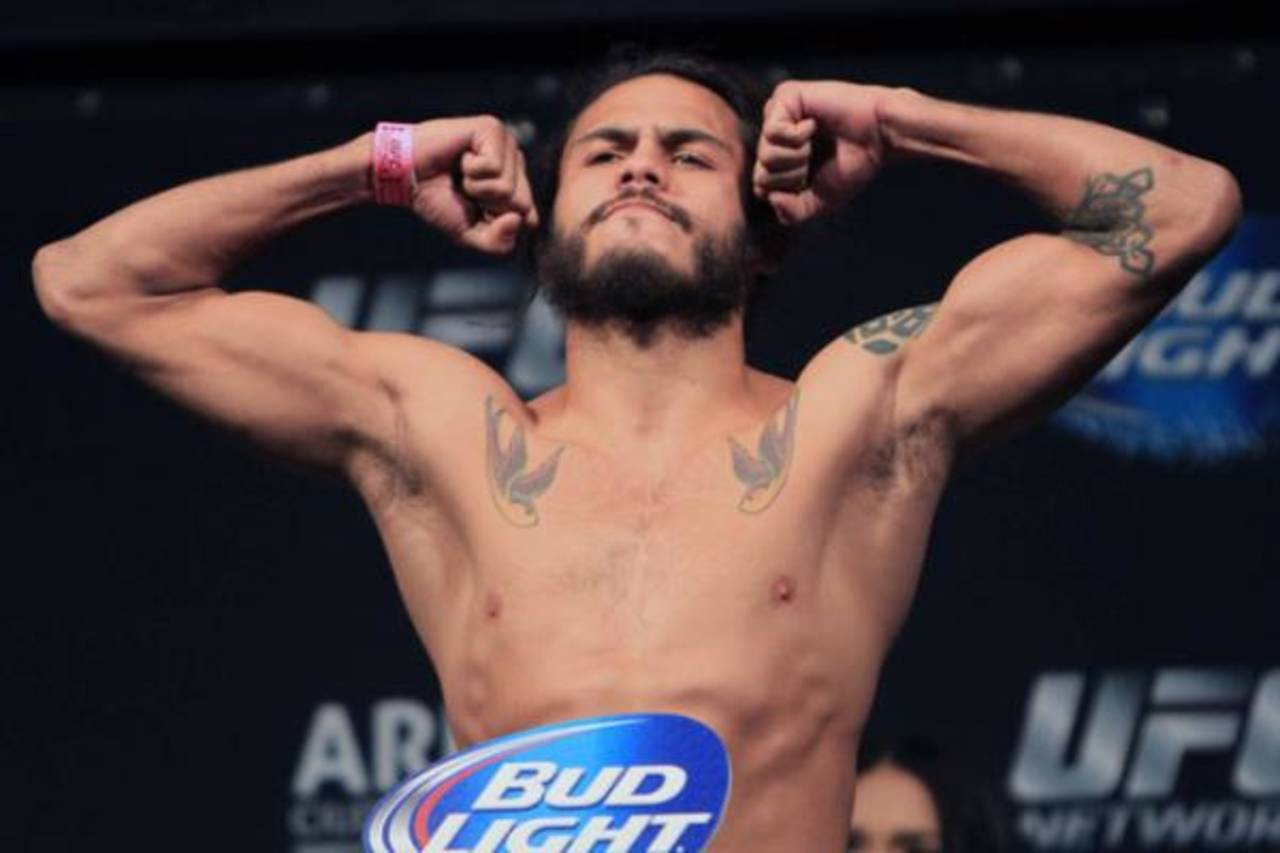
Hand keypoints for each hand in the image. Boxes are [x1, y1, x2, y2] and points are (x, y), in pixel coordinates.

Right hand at [409, 116, 538, 254]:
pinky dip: (471, 170)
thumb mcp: (471, 233)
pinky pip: (494, 167)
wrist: (404, 176)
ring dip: (476, 188)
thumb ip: (499, 242)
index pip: (528, 219)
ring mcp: (506, 144)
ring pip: (508, 187)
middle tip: (466, 189)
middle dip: (488, 206)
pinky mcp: (493, 129)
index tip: (474, 207)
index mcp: (516, 185)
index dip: (495, 222)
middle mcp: (515, 162)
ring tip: (461, 173)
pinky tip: (461, 157)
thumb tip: (519, 220)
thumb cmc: (437, 200)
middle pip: (522, 205)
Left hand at [752, 80, 898, 225]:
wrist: (878, 139)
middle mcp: (773, 137)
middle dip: (793, 176)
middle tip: (814, 159)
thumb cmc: (852, 166)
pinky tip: (813, 125)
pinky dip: (797, 137)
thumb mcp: (818, 202)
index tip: (812, 178)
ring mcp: (777, 115)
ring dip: (796, 157)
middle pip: (760, 174)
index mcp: (778, 160)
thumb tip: (770, 199)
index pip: (760, 188)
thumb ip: (790, 213)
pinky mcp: (784, 96)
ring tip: (814, 143)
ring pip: (765, 155)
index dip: (788, 192)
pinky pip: (772, 131)